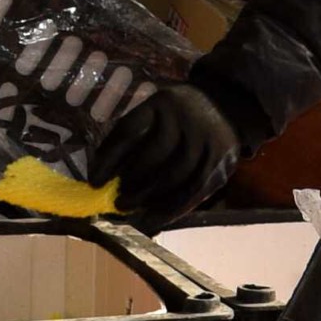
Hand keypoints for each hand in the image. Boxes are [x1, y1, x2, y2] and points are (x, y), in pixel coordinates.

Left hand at [92, 81, 247, 226]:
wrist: (226, 106)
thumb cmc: (175, 117)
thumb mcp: (152, 114)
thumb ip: (130, 140)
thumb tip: (101, 178)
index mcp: (161, 102)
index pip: (129, 130)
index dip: (109, 158)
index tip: (95, 182)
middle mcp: (187, 116)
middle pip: (154, 154)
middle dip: (132, 182)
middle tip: (118, 202)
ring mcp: (208, 139)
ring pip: (175, 176)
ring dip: (150, 198)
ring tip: (132, 210)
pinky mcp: (222, 161)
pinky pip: (195, 191)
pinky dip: (173, 209)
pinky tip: (155, 219)